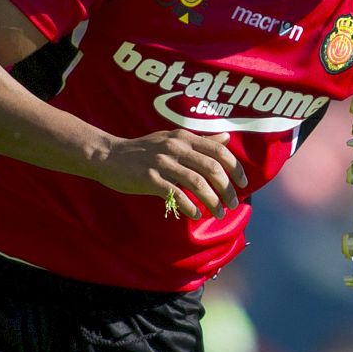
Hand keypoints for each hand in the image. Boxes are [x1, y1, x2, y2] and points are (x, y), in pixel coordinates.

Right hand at [94, 131, 246, 219]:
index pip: (219, 151)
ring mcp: (162, 163)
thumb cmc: (144, 149)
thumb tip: (227, 138)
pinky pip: (176, 194)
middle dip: (227, 189)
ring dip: (212, 201)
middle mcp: (176, 148)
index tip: (244, 184)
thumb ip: (201, 141)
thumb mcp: (173, 138)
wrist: (108, 156)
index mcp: (185, 137)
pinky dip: (190, 206)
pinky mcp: (149, 178)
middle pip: (212, 169)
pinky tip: (196, 214)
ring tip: (219, 213)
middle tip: (233, 204)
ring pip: (197, 183)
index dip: (235, 168)